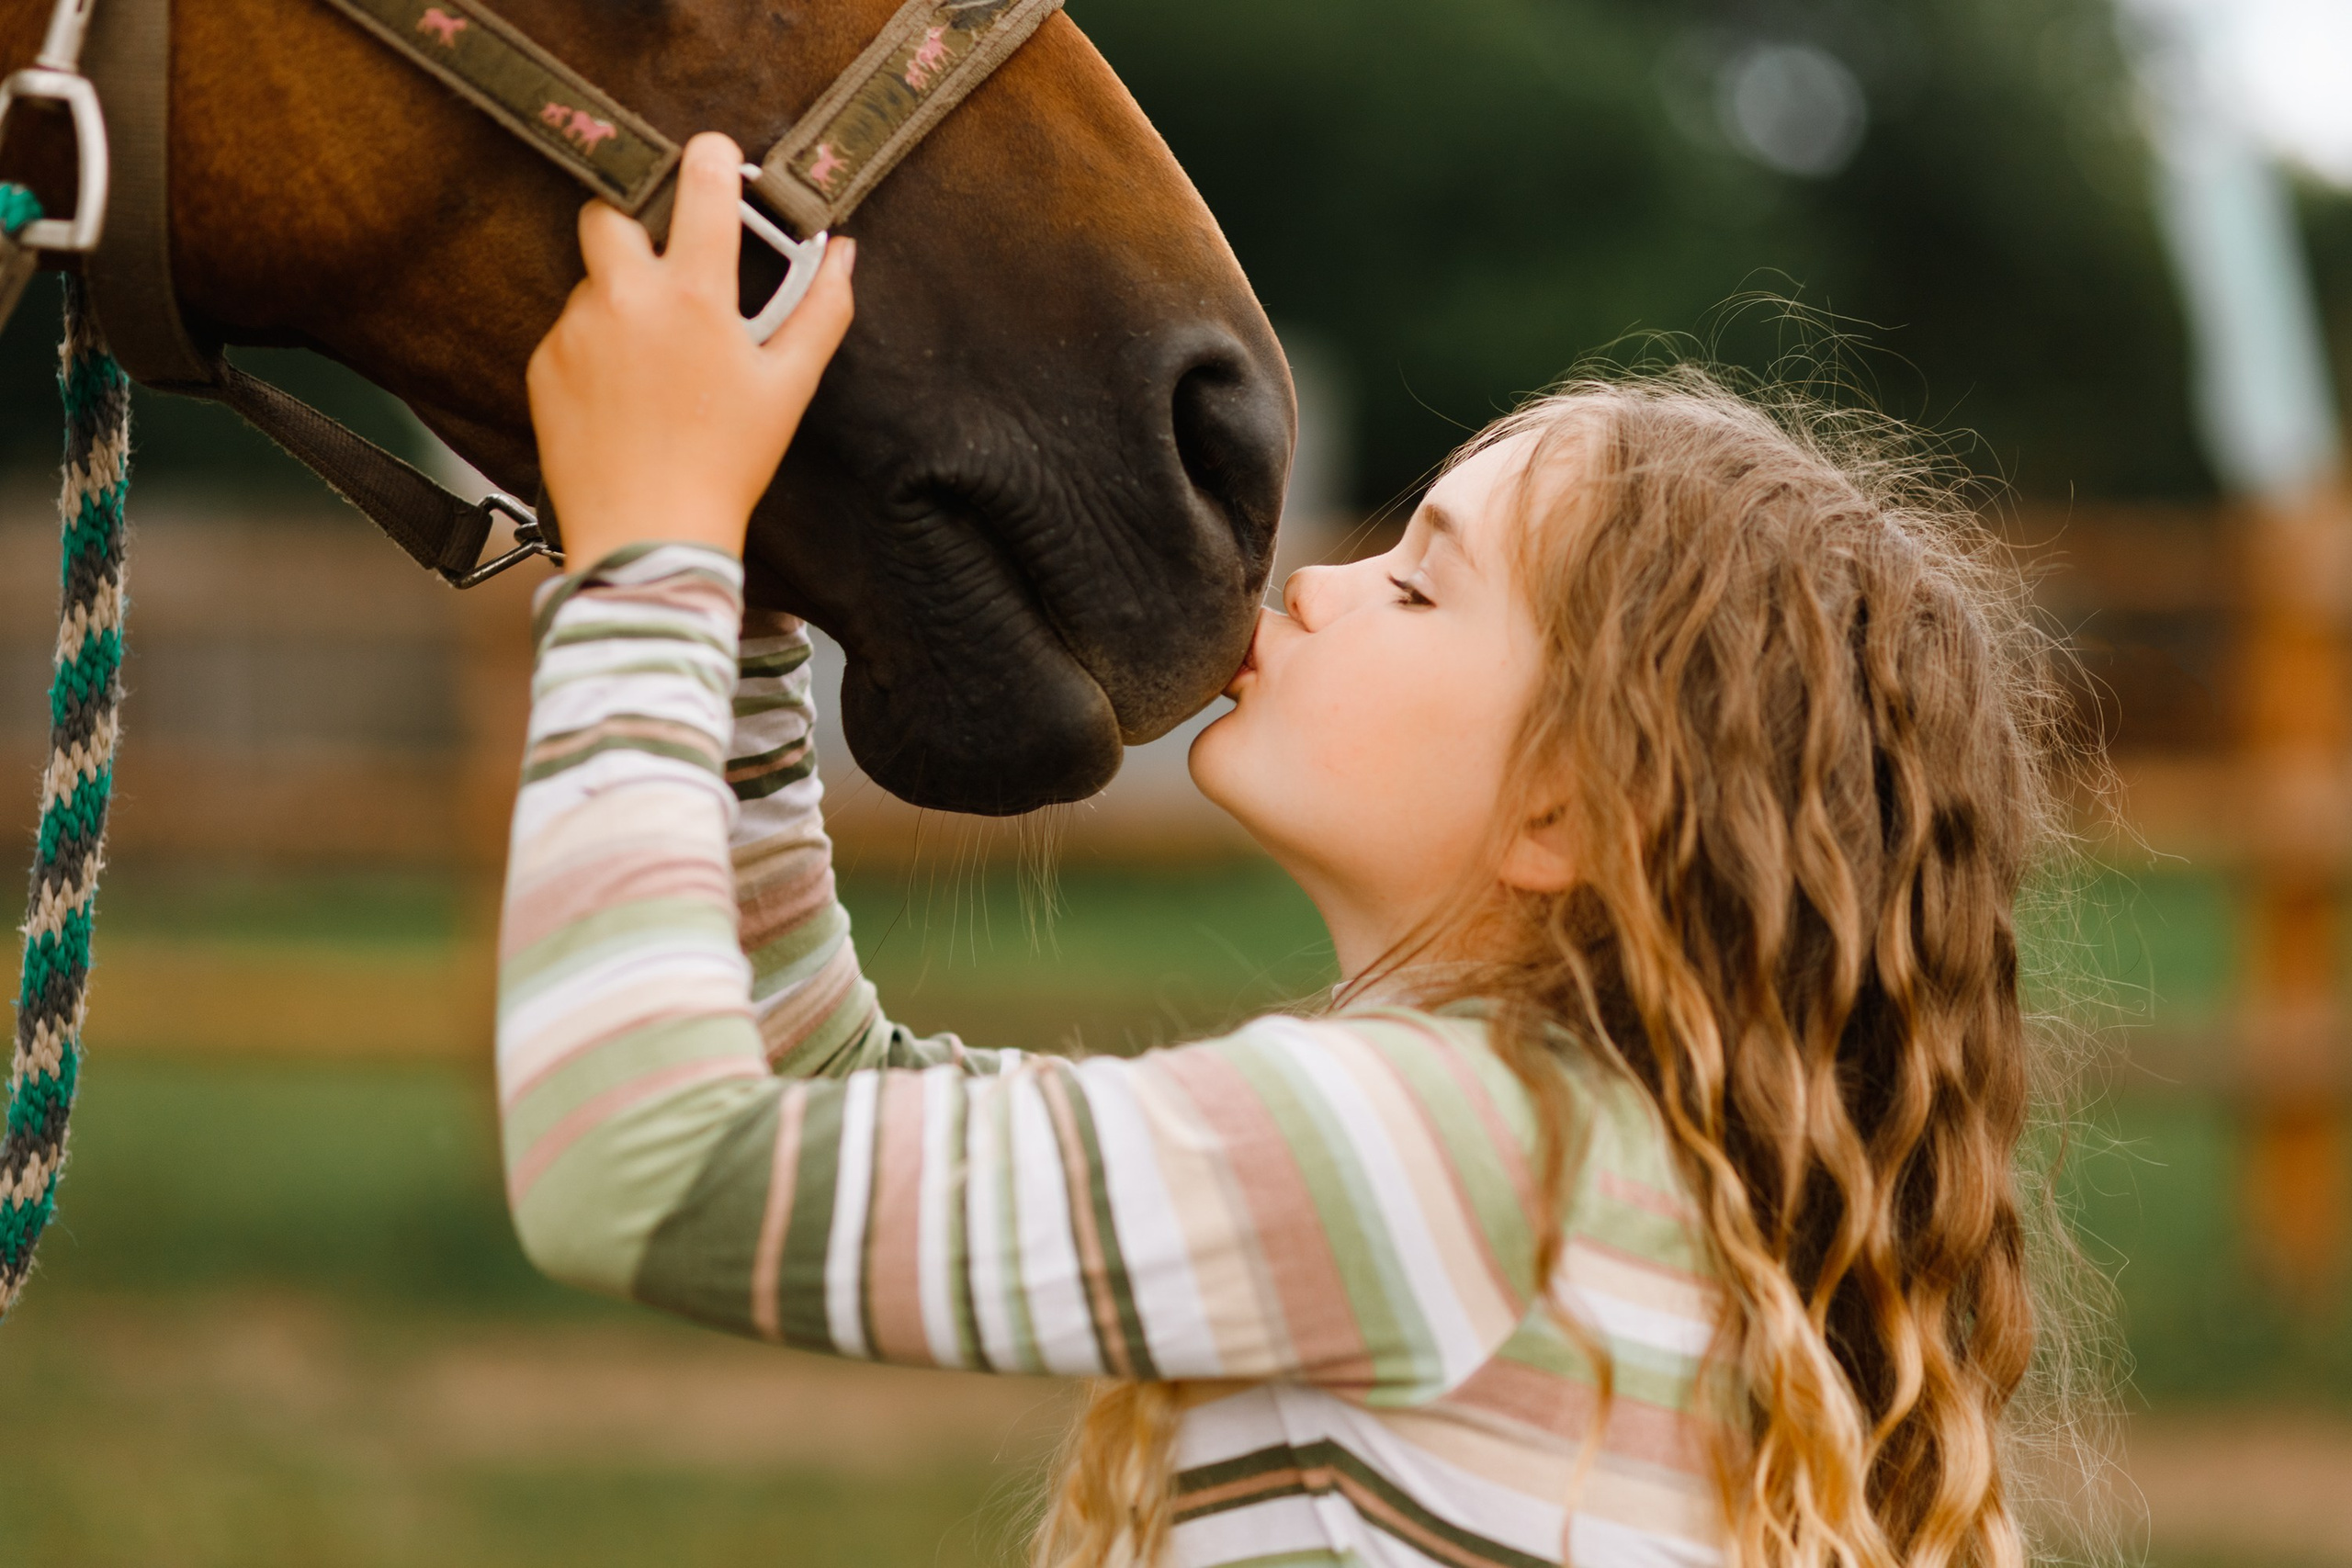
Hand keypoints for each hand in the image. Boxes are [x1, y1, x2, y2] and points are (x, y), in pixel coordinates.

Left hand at [526, 132, 855, 568]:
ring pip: (594, 280)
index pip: (699, 184)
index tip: (716, 159)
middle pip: (611, 210)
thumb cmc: (726, 464)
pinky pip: (571, 332)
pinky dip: (598, 348)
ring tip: (657, 362)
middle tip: (669, 265)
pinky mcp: (544, 363)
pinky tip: (627, 396)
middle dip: (637, 222)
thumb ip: (822, 310)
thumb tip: (844, 253)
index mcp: (693, 295)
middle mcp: (625, 299)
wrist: (648, 533)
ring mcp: (576, 329)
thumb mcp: (788, 388)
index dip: (711, 157)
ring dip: (623, 299)